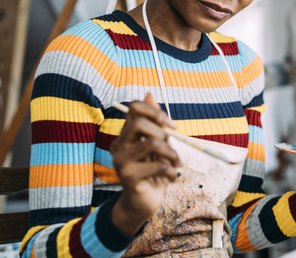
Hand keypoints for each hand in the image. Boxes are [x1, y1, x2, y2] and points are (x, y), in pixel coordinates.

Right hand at [110, 93, 181, 234]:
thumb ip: (155, 123)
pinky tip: (172, 177)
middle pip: (139, 123)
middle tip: (173, 146)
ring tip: (176, 163)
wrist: (143, 202)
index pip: (134, 108)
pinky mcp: (128, 178)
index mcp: (126, 135)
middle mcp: (119, 146)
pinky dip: (172, 171)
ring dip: (172, 153)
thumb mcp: (158, 144)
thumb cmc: (153, 171)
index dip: (155, 111)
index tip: (171, 125)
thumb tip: (149, 94)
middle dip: (163, 132)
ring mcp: (121, 162)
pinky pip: (158, 167)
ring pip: (152, 144)